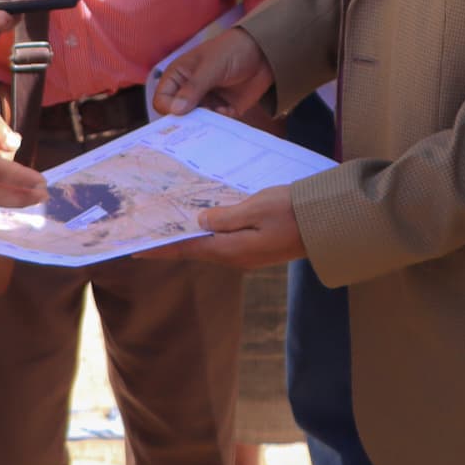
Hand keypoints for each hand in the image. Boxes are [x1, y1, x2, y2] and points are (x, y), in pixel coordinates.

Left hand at [145, 183, 303, 268]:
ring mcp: (249, 254)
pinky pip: (226, 241)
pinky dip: (209, 233)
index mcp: (232, 249)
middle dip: (172, 241)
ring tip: (171, 225)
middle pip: (196, 249)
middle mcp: (237, 257)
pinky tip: (205, 222)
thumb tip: (199, 221)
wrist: (328, 224)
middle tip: (149, 232)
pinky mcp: (259, 248)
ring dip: (190, 237)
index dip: (161, 248)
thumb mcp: (257, 207)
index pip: (187, 249)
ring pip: (211, 245)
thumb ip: (225, 216)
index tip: (136, 250)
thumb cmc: (293, 211)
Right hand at [150, 27, 275, 118]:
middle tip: (200, 122)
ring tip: (218, 114)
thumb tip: (175, 110)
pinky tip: (230, 111)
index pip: (162, 100)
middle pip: (178, 116)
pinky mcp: (223, 111)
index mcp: (178, 76)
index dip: (169, 109)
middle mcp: (189, 92)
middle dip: (188, 122)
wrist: (264, 52)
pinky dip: (222, 123)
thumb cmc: (233, 49)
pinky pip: (217, 126)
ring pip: (197, 124)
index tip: (183, 114)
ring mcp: (206, 102)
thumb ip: (194, 87)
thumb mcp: (212, 66)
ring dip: (206, 124)